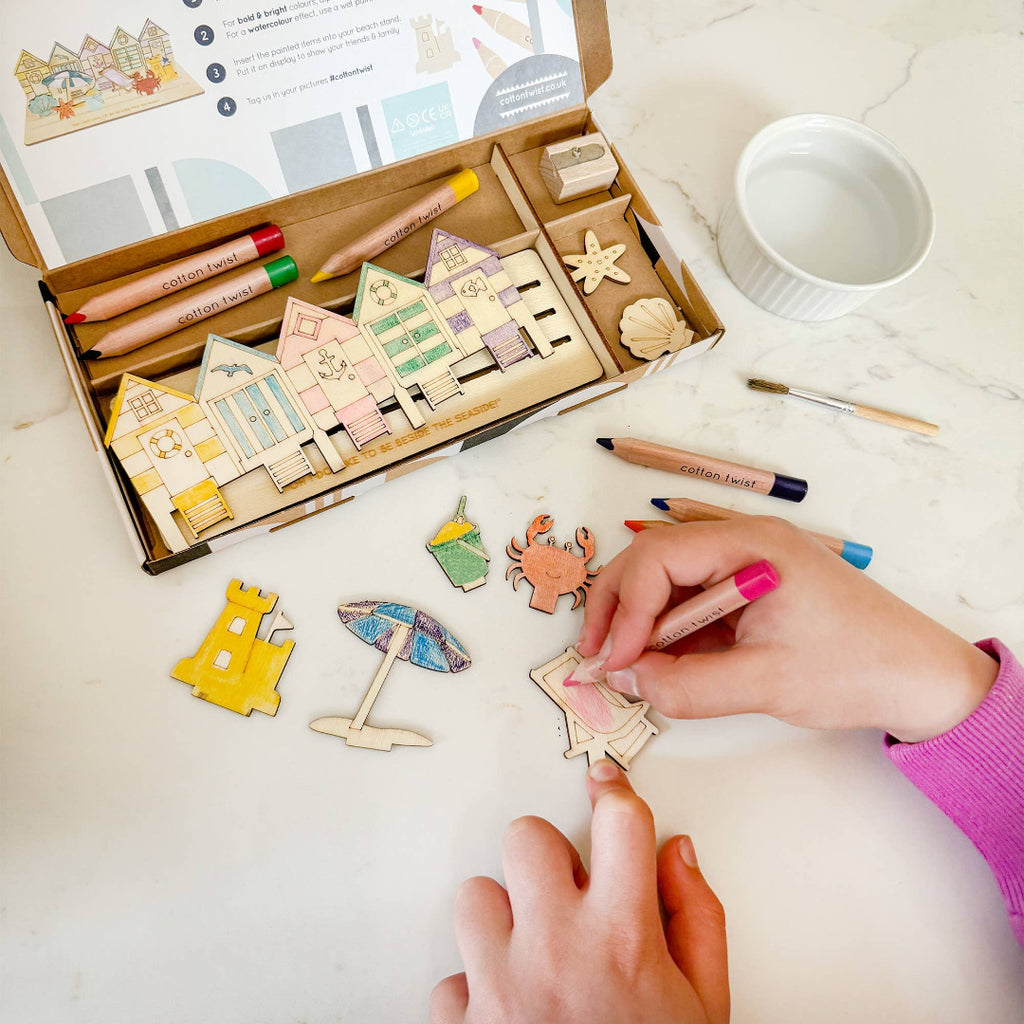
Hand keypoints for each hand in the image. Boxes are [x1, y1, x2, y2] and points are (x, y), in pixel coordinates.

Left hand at [430, 760, 728, 1023]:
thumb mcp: (706, 1006)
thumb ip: (699, 918)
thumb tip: (678, 855)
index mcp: (623, 938)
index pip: (618, 823)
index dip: (616, 794)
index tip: (608, 786)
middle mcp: (555, 949)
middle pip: (527, 838)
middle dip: (550, 858)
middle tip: (569, 894)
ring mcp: (500, 985)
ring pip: (474, 895)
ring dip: (503, 918)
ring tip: (534, 953)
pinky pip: (451, 977)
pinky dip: (477, 989)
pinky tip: (511, 1010)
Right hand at [577, 519, 997, 742]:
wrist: (922, 678)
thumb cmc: (855, 669)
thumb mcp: (763, 684)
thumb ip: (684, 685)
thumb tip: (624, 680)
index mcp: (751, 546)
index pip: (660, 559)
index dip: (627, 610)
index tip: (613, 661)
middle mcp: (744, 542)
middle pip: (655, 560)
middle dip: (620, 607)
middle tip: (599, 656)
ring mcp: (748, 563)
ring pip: (670, 580)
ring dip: (641, 620)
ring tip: (625, 664)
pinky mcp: (752, 589)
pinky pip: (694, 600)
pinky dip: (670, 630)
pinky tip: (661, 661)